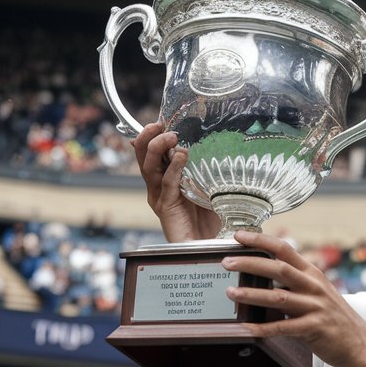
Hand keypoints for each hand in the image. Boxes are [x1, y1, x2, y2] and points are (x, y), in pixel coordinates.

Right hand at [133, 123, 221, 242]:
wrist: (208, 247)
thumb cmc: (212, 220)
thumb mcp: (212, 188)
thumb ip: (209, 171)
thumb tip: (222, 148)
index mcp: (166, 178)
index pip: (153, 151)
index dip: (154, 134)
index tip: (162, 119)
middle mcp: (158, 186)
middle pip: (144, 155)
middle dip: (149, 136)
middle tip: (160, 124)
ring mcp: (160, 196)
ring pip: (149, 166)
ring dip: (157, 147)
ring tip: (172, 136)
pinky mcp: (165, 207)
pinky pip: (167, 183)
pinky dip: (173, 168)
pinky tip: (181, 156)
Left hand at [221, 230, 365, 366]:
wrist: (361, 345)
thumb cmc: (335, 320)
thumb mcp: (319, 293)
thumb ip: (296, 284)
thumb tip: (265, 278)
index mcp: (313, 273)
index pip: (284, 249)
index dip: (260, 240)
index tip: (239, 236)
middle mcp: (314, 286)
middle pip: (278, 269)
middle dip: (249, 264)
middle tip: (227, 263)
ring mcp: (315, 307)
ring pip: (278, 296)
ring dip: (251, 294)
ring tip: (230, 293)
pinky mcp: (314, 328)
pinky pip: (283, 327)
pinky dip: (262, 328)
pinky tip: (246, 328)